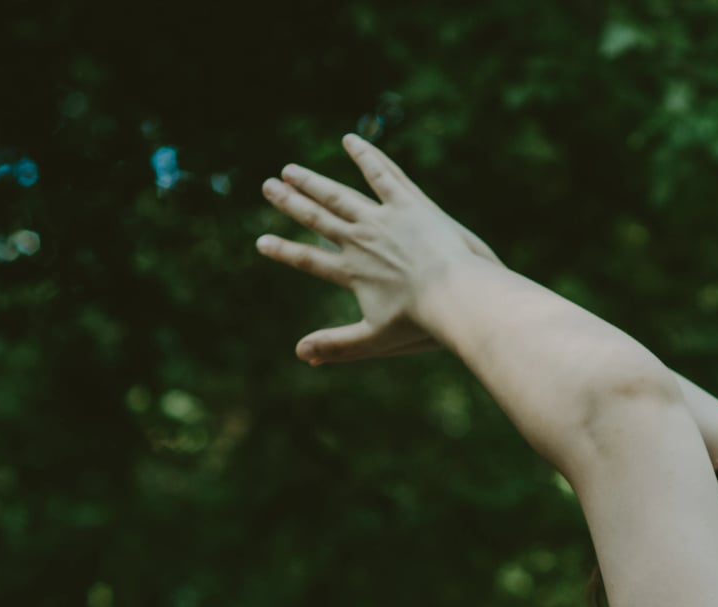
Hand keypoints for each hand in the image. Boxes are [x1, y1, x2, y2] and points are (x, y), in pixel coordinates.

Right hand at [256, 134, 501, 364]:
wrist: (455, 297)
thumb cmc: (421, 323)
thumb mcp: (375, 339)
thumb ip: (337, 346)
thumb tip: (299, 354)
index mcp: (353, 272)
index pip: (310, 261)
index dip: (285, 251)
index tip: (262, 242)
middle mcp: (360, 241)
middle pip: (318, 219)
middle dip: (291, 203)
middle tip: (268, 187)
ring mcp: (383, 219)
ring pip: (339, 194)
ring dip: (313, 182)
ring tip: (291, 169)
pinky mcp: (409, 203)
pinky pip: (383, 174)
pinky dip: (366, 156)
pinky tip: (351, 140)